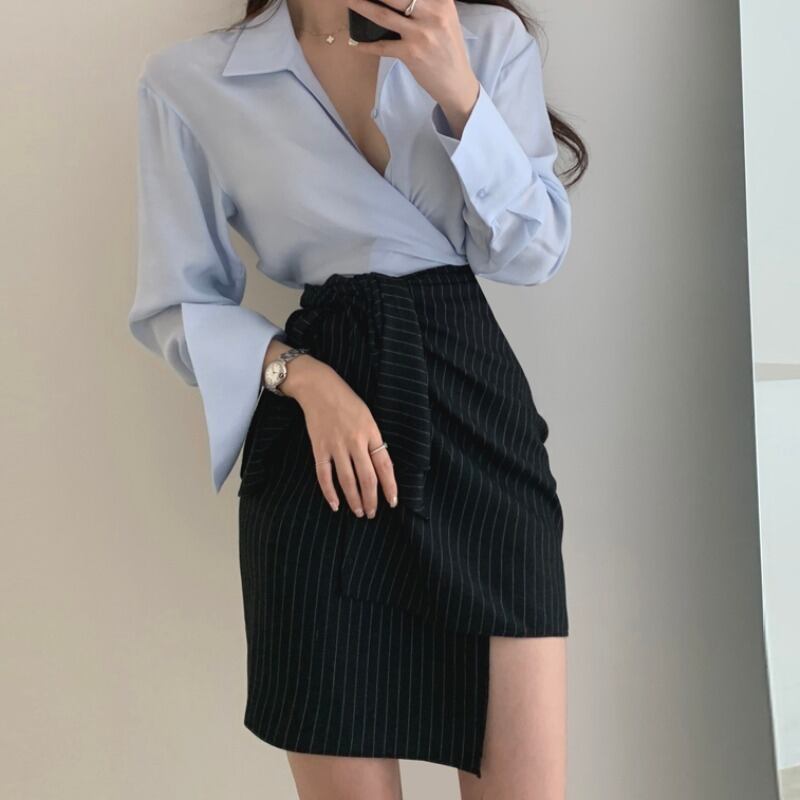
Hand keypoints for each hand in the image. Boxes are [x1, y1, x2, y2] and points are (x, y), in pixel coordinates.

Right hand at [264, 340, 398, 516]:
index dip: (390, 487)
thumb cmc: (347, 401)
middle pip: (367, 478)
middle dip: (372, 499)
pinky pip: (324, 475)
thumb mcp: (368, 417)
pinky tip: (335, 504)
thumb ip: (373, 440)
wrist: (319, 387)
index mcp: (371, 432)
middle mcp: (355, 441)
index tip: (393, 502)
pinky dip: (329, 492)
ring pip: (347, 480)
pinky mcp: (319, 447)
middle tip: (372, 513)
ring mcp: (336, 445)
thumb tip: (381, 467)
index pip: (385, 466)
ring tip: (359, 512)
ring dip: (354, 499)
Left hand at [345, 0, 479, 137]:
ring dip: (361, 6)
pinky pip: (382, 46)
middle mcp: (432, 13)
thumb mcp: (445, 18)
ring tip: (347, 0)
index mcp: (441, 1)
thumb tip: (400, 0)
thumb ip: (426, 4)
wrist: (456, 82)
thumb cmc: (447, 49)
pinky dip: (367, 45)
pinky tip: (356, 43)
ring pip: (383, 15)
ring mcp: (420, 34)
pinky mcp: (411, 53)